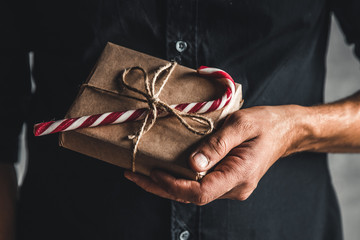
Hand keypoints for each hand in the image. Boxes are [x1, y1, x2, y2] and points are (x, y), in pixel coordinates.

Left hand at [124, 105, 307, 204]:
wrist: (286, 130)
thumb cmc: (265, 123)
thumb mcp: (241, 125)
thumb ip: (217, 145)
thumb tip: (192, 165)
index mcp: (239, 174)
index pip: (200, 193)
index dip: (173, 186)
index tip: (152, 171)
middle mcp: (235, 187)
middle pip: (192, 197)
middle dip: (160, 187)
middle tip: (133, 174)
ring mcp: (232, 187)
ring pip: (194, 193)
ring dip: (167, 185)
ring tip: (141, 172)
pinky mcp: (229, 181)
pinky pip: (201, 186)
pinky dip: (180, 180)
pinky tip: (165, 170)